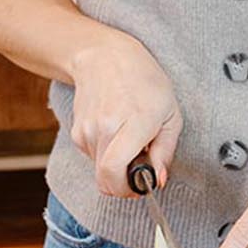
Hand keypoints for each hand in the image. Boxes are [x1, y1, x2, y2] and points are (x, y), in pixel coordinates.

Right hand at [68, 36, 182, 196]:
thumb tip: (158, 180)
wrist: (106, 56)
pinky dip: (105, 152)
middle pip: (105, 179)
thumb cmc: (144, 81)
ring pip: (100, 169)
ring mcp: (87, 129)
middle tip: (140, 162)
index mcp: (134, 123)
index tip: (140, 185)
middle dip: (124, 181)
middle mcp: (105, 128)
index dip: (127, 190)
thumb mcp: (170, 114)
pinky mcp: (77, 131)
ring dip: (115, 163)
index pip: (114, 173)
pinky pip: (93, 156)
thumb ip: (165, 151)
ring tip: (128, 136)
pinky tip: (114, 129)